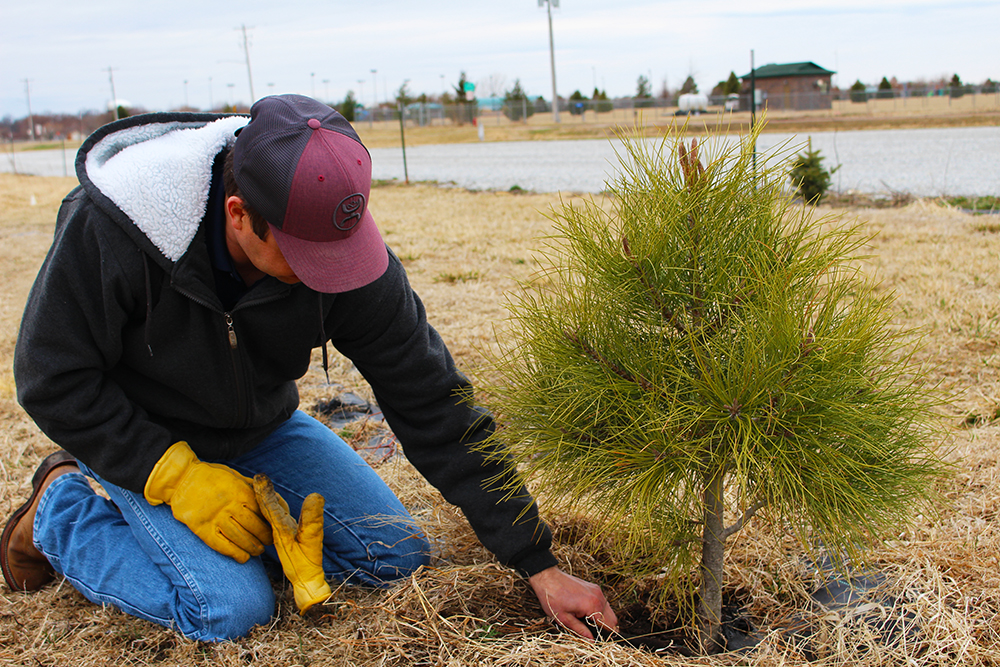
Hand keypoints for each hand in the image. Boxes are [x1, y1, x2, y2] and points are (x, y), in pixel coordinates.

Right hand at [144, 441, 271, 562]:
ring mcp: (214, 517)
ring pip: (239, 538)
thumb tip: (276, 501)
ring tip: (258, 551)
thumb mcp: (236, 476)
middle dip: (265, 537)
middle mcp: (229, 505)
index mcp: (240, 491)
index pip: (262, 511)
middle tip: (269, 542)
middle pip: (253, 526)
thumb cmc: (213, 476)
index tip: (276, 528)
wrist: (182, 478)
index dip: (271, 522)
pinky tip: (242, 557)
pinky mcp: (201, 528)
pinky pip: (221, 545)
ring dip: (252, 548)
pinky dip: (234, 553)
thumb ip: (254, 488)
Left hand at [254, 474, 331, 612]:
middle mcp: (278, 530)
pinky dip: (271, 507)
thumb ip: (313, 519)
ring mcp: (281, 533)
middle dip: (261, 491)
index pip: (270, 508)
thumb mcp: (313, 540)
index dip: (265, 491)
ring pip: (269, 513)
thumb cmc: (308, 563)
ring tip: (259, 484)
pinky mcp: (287, 535)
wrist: (306, 581)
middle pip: (266, 508)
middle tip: (256, 476)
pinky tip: (271, 503)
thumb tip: (314, 495)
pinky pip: (276, 518)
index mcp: (280, 530)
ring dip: (264, 498)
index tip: (259, 477)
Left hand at [528, 566, 618, 640]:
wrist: (548, 578)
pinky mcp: (594, 587)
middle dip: (606, 628)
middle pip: (612, 619)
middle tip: (593, 633)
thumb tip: (591, 641)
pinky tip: (586, 612)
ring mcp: (597, 590)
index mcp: (592, 605)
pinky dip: (599, 609)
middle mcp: (598, 597)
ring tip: (587, 622)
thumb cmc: (552, 598)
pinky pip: (602, 602)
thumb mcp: (564, 619)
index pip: (609, 626)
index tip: (599, 640)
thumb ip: (580, 630)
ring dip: (602, 618)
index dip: (605, 636)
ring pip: (608, 610)